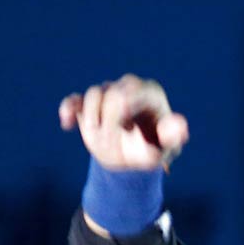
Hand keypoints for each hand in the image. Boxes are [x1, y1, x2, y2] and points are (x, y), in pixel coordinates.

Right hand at [57, 74, 189, 170]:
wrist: (137, 157)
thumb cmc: (157, 148)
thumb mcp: (170, 147)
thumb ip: (173, 136)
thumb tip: (176, 125)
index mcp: (149, 93)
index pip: (130, 92)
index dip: (121, 112)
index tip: (122, 133)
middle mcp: (128, 87)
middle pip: (109, 92)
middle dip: (106, 120)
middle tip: (109, 145)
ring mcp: (108, 94)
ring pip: (92, 95)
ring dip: (92, 121)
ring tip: (100, 143)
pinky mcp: (89, 105)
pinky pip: (74, 100)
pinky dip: (68, 109)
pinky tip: (67, 125)